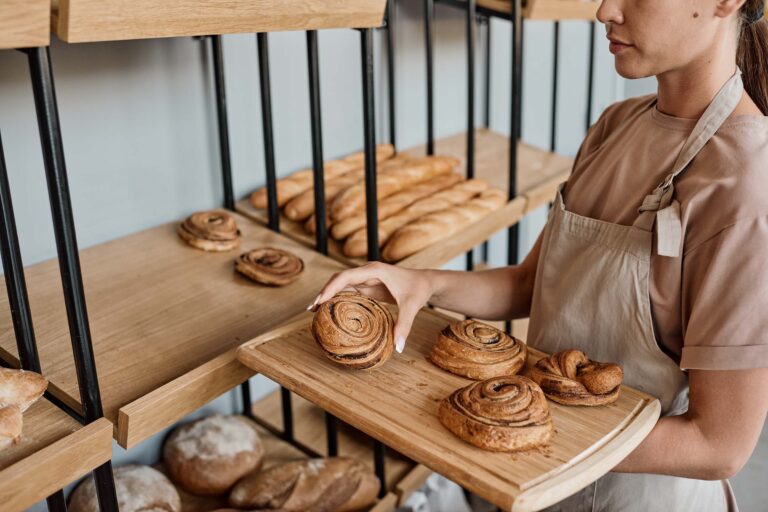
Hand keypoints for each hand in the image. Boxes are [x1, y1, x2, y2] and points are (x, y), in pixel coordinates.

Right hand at [308, 262, 432, 352]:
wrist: (425, 281)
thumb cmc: (419, 289)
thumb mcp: (412, 307)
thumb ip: (404, 326)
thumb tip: (397, 349)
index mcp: (374, 270)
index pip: (346, 277)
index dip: (331, 288)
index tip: (320, 301)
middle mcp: (367, 272)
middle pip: (339, 279)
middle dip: (323, 292)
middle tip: (310, 309)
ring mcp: (365, 278)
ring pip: (340, 284)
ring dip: (327, 295)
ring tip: (313, 312)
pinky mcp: (367, 286)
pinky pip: (347, 291)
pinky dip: (336, 299)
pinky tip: (328, 311)